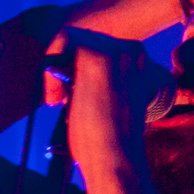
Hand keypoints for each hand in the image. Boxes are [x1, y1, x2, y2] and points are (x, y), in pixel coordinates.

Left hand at [63, 27, 168, 176]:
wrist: (117, 157)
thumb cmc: (113, 140)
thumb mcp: (112, 103)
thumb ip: (100, 80)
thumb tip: (66, 64)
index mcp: (142, 63)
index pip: (99, 46)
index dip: (77, 67)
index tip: (69, 98)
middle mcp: (133, 52)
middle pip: (85, 38)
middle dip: (66, 64)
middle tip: (60, 99)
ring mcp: (117, 51)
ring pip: (72, 37)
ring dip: (57, 65)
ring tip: (58, 98)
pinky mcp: (96, 56)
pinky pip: (62, 41)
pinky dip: (51, 69)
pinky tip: (57, 97)